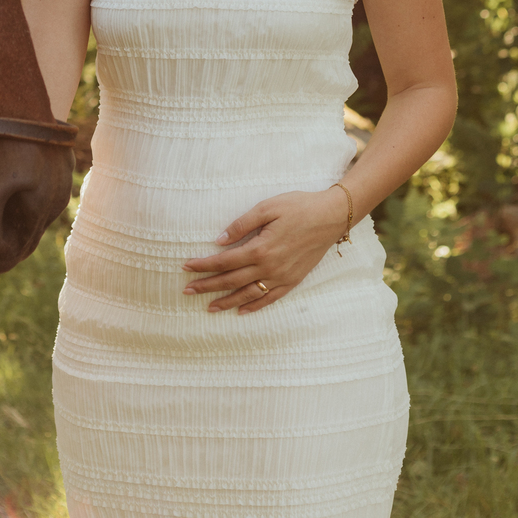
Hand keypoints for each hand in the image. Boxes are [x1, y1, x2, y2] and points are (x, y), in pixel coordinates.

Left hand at [182, 187, 349, 313]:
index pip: (224, 261)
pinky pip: (269, 298)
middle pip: (231, 281)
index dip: (203, 265)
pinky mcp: (293, 280)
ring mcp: (282, 277)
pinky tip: (241, 310)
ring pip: (248, 294)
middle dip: (207, 286)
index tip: (186, 267)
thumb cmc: (299, 207)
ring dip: (226, 301)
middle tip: (187, 291)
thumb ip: (242, 225)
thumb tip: (219, 240)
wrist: (331, 217)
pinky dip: (254, 306)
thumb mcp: (267, 207)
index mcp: (260, 248)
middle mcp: (269, 267)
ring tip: (208, 307)